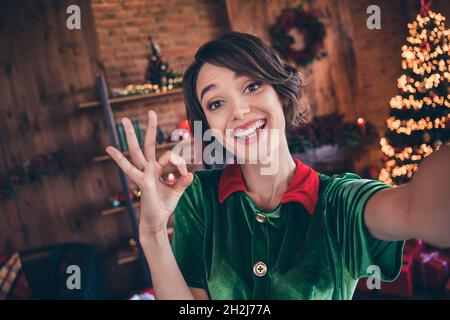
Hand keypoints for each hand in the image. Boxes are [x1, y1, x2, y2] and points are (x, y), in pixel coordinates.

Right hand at [105, 110, 192, 234]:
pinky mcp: (141, 183)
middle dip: (149, 128)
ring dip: (130, 135)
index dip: (180, 163)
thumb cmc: (163, 206)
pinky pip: (132, 169)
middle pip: (147, 145)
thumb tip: (191, 175)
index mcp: (156, 169)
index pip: (169, 156)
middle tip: (150, 111)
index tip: (185, 176)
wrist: (156, 223)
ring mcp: (143, 174)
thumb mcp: (177, 192)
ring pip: (136, 151)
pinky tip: (109, 149)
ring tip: (123, 120)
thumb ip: (183, 182)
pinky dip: (120, 159)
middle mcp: (148, 169)